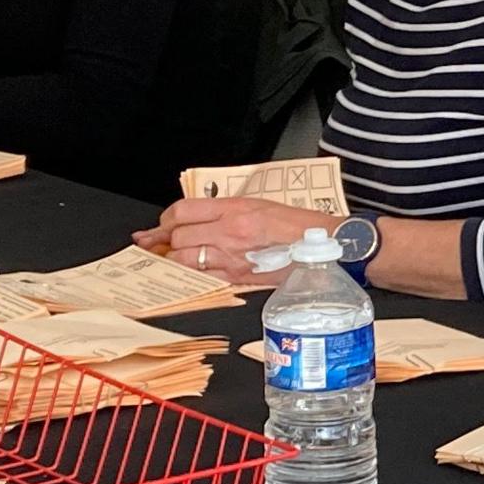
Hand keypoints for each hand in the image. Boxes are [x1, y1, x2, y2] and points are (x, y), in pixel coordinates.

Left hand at [136, 193, 335, 275]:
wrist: (324, 246)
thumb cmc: (297, 226)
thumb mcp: (260, 205)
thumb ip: (227, 211)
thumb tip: (198, 219)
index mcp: (235, 208)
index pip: (184, 211)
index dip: (166, 219)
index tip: (163, 224)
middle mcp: (230, 231)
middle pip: (179, 236)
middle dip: (166, 241)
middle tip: (159, 244)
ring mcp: (233, 256)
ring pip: (186, 259)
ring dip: (174, 260)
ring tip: (168, 259)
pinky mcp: (240, 277)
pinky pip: (204, 278)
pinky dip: (192, 276)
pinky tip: (188, 274)